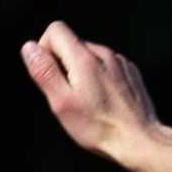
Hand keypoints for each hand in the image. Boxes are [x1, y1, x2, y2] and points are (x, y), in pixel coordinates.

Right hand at [21, 20, 164, 161]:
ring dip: (83, 73)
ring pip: (91, 57)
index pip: (56, 29)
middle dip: (64, 65)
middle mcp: (105, 54)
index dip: (45, 48)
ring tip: (90, 102)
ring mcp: (121, 63)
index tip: (51, 75)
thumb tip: (30, 47)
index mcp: (84, 58)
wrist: (141, 141)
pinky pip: (108, 67)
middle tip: (71, 96)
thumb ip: (44, 72)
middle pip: (73, 44)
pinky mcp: (131, 73)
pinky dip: (101, 79)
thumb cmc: (99, 127)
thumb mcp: (62, 103)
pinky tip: (106, 102)